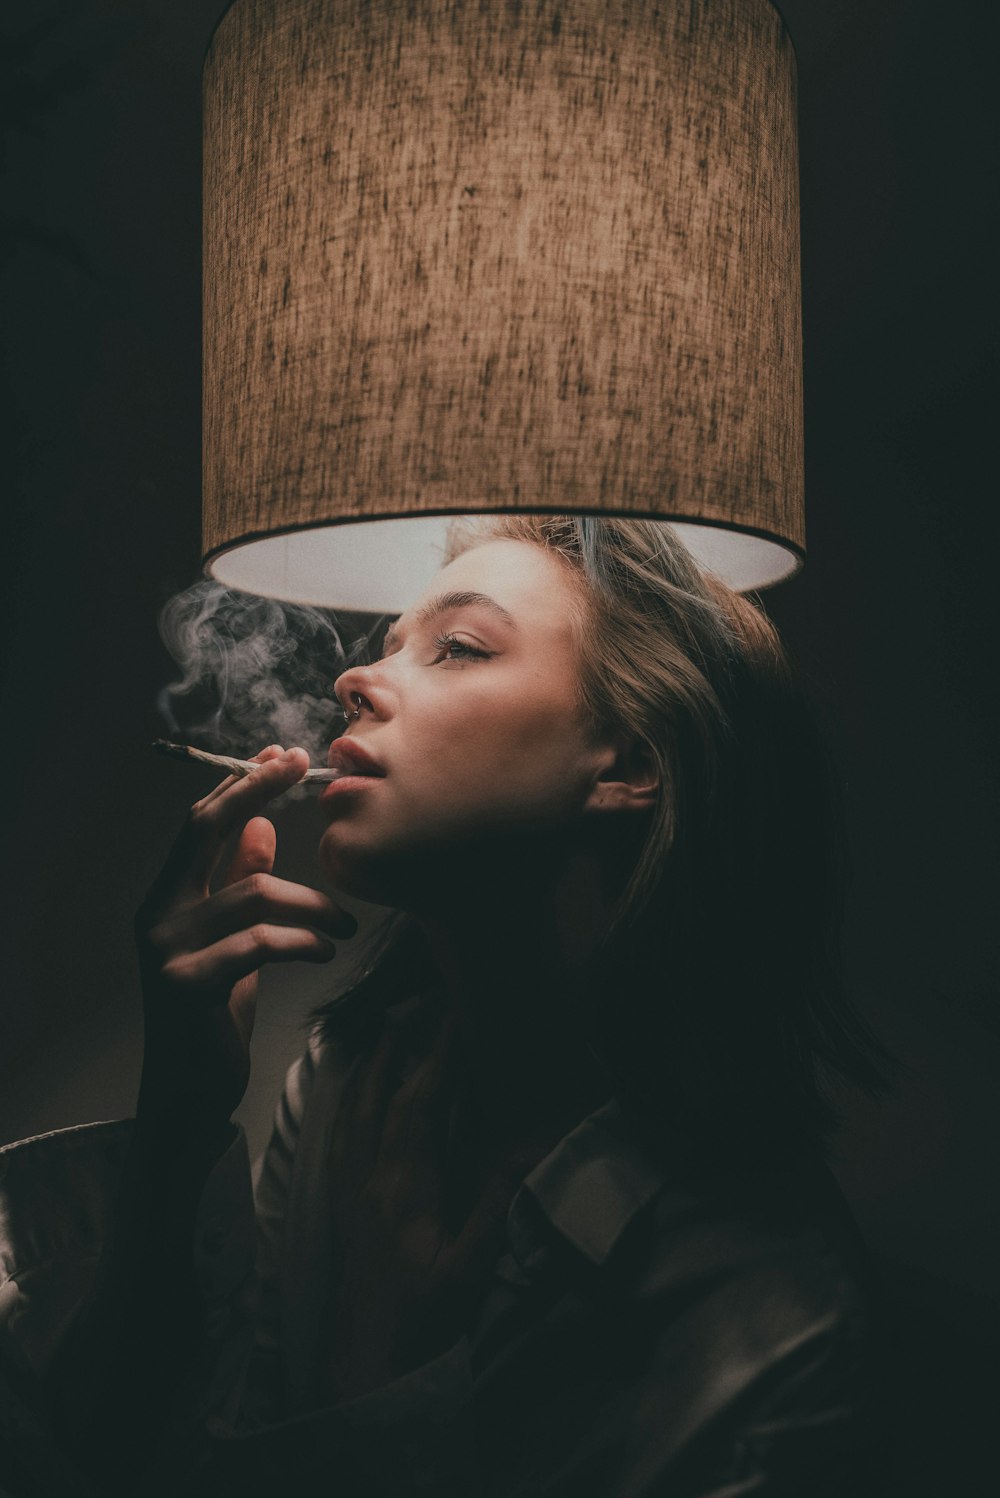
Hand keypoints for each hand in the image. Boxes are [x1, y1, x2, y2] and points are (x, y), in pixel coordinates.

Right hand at [134, 745, 356, 1130]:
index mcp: (167, 896)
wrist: (186, 1096)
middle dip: (259, 790)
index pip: (201, 821)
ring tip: (347, 924)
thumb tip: (263, 826)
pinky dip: (304, 940)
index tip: (283, 752)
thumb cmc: (211, 1014)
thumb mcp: (232, 940)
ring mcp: (167, 949)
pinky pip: (259, 943)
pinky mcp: (188, 986)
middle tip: (307, 769)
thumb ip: (238, 884)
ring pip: (253, 892)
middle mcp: (157, 913)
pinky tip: (328, 950)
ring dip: (315, 902)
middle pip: (207, 829)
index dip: (242, 782)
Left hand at [324, 1008, 517, 1402]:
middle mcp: (370, 1177)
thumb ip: (495, 1202)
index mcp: (404, 1184)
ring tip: (378, 1042)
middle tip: (410, 1012)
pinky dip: (346, 1110)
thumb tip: (525, 1144)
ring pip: (353, 1116)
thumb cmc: (423, 1317)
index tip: (452, 1018)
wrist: (365, 1363)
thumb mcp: (470, 1266)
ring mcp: (350, 1192)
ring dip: (368, 1074)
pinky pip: (337, 1143)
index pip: (421, 1103)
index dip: (437, 1056)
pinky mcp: (341, 1211)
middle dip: (398, 1052)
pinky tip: (350, 1105)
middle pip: (382, 1099)